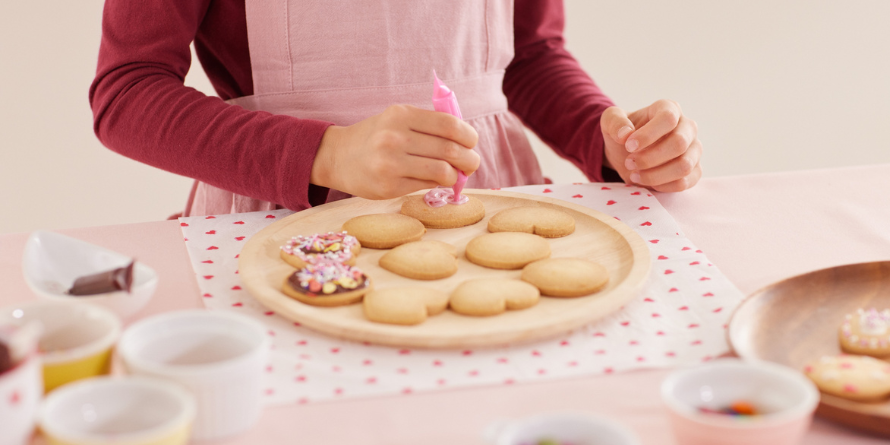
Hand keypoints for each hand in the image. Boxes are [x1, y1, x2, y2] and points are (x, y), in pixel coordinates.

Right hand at [311, 104, 479, 199]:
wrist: (338, 157)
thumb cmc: (376, 137)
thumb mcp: (397, 119)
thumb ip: (428, 125)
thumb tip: (467, 144)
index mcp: (401, 114)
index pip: (449, 124)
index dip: (469, 136)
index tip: (471, 143)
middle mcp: (395, 137)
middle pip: (450, 150)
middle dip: (469, 159)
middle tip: (471, 164)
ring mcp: (390, 163)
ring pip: (442, 171)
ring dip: (456, 175)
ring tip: (455, 175)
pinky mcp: (388, 186)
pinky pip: (427, 186)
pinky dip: (438, 184)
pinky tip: (436, 181)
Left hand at [601, 99, 701, 191]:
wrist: (628, 153)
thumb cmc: (623, 133)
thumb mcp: (610, 122)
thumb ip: (615, 122)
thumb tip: (625, 135)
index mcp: (670, 109)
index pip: (668, 118)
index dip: (648, 135)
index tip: (628, 146)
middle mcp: (687, 127)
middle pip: (679, 143)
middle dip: (649, 158)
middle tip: (629, 163)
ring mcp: (694, 150)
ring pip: (684, 166)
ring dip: (655, 175)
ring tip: (634, 175)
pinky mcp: (694, 170)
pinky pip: (685, 182)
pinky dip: (662, 186)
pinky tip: (646, 182)